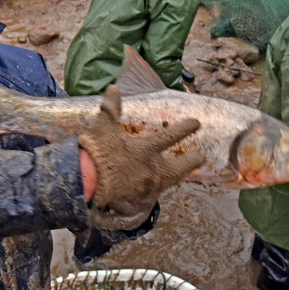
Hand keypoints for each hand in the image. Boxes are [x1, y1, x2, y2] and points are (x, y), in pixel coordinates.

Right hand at [79, 86, 203, 220]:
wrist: (88, 182)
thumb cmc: (97, 152)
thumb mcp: (104, 126)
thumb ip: (111, 107)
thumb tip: (114, 88)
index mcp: (146, 149)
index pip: (170, 136)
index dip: (185, 129)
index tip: (196, 123)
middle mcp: (152, 169)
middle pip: (178, 167)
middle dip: (191, 161)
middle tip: (200, 158)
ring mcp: (146, 187)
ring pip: (168, 182)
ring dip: (176, 177)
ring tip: (180, 176)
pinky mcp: (138, 201)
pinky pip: (150, 196)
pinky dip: (154, 192)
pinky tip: (155, 191)